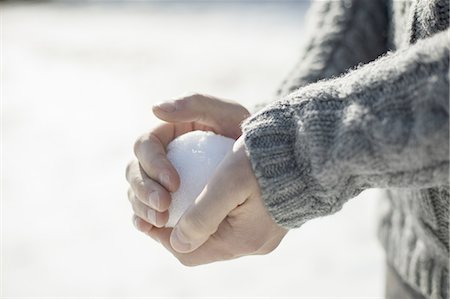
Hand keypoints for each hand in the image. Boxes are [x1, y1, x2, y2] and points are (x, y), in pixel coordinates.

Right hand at [126, 93, 248, 227]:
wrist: (257, 161)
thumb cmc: (241, 133)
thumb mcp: (226, 113)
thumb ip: (194, 104)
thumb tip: (155, 109)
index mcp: (164, 135)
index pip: (145, 147)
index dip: (153, 165)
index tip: (174, 183)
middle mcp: (156, 158)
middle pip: (134, 172)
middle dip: (144, 191)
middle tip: (163, 207)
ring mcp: (158, 181)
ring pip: (137, 194)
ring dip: (142, 208)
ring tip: (161, 221)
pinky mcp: (165, 202)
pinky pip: (147, 213)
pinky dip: (145, 221)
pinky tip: (152, 229)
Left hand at [135, 137, 287, 265]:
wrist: (305, 149)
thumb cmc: (265, 159)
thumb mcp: (228, 182)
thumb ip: (201, 216)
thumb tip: (176, 242)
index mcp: (244, 240)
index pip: (189, 253)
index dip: (162, 238)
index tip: (144, 218)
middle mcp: (254, 244)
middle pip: (201, 247)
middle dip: (174, 231)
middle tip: (156, 209)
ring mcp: (262, 235)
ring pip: (215, 236)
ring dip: (192, 222)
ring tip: (174, 203)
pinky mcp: (267, 222)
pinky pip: (230, 225)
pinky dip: (210, 214)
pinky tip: (200, 195)